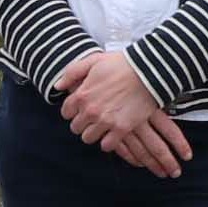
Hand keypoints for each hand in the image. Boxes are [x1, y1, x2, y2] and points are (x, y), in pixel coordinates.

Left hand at [52, 48, 189, 178]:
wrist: (149, 71)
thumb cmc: (122, 64)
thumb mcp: (93, 61)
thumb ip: (72, 73)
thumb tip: (58, 85)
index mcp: (81, 95)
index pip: (66, 112)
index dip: (73, 111)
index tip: (81, 109)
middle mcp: (90, 110)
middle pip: (76, 127)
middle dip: (82, 123)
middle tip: (92, 119)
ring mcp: (105, 121)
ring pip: (88, 138)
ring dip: (93, 133)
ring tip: (102, 127)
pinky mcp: (121, 128)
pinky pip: (107, 145)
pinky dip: (108, 142)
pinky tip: (112, 134)